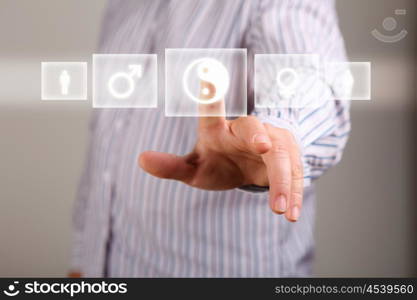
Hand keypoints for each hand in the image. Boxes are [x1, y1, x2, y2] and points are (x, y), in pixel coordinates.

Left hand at [139, 84, 302, 220]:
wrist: (246, 167)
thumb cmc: (216, 163)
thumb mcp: (193, 169)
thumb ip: (170, 166)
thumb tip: (140, 159)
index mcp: (217, 130)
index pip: (210, 110)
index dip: (209, 93)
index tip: (206, 71)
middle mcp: (245, 131)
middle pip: (253, 127)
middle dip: (258, 135)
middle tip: (262, 147)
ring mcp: (270, 141)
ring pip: (280, 154)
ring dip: (282, 180)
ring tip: (280, 208)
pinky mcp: (288, 157)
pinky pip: (294, 173)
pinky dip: (294, 192)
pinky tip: (293, 213)